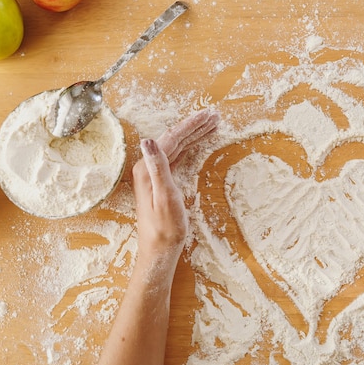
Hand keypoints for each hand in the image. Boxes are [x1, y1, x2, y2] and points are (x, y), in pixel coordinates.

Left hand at [132, 109, 218, 261]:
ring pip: (177, 146)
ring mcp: (154, 173)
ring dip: (195, 134)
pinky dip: (191, 147)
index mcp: (148, 167)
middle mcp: (148, 166)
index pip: (172, 138)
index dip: (192, 125)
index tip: (209, 115)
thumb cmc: (165, 228)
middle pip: (175, 138)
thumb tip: (148, 140)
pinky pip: (178, 156)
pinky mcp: (162, 181)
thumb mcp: (164, 197)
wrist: (160, 249)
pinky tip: (199, 143)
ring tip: (213, 125)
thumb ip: (157, 167)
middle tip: (215, 116)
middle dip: (195, 126)